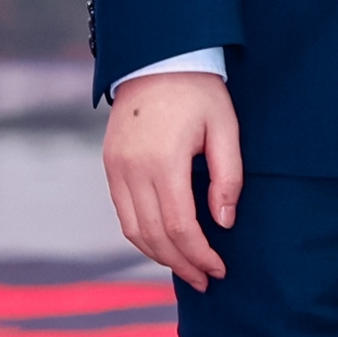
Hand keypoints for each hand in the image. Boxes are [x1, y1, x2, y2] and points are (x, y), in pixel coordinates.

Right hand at [103, 70, 242, 289]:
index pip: (180, 227)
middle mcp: (132, 168)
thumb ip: (228, 178)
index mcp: (164, 160)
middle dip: (182, 264)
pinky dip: (142, 234)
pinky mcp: (110, 164)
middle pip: (154, 236)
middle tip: (206, 280)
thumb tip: (224, 223)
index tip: (219, 269)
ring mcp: (116, 167)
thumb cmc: (198, 91)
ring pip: (133, 230)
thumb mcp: (224, 128)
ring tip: (186, 268)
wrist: (156, 56)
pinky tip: (164, 242)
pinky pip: (122, 212)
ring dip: (159, 255)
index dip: (200, 255)